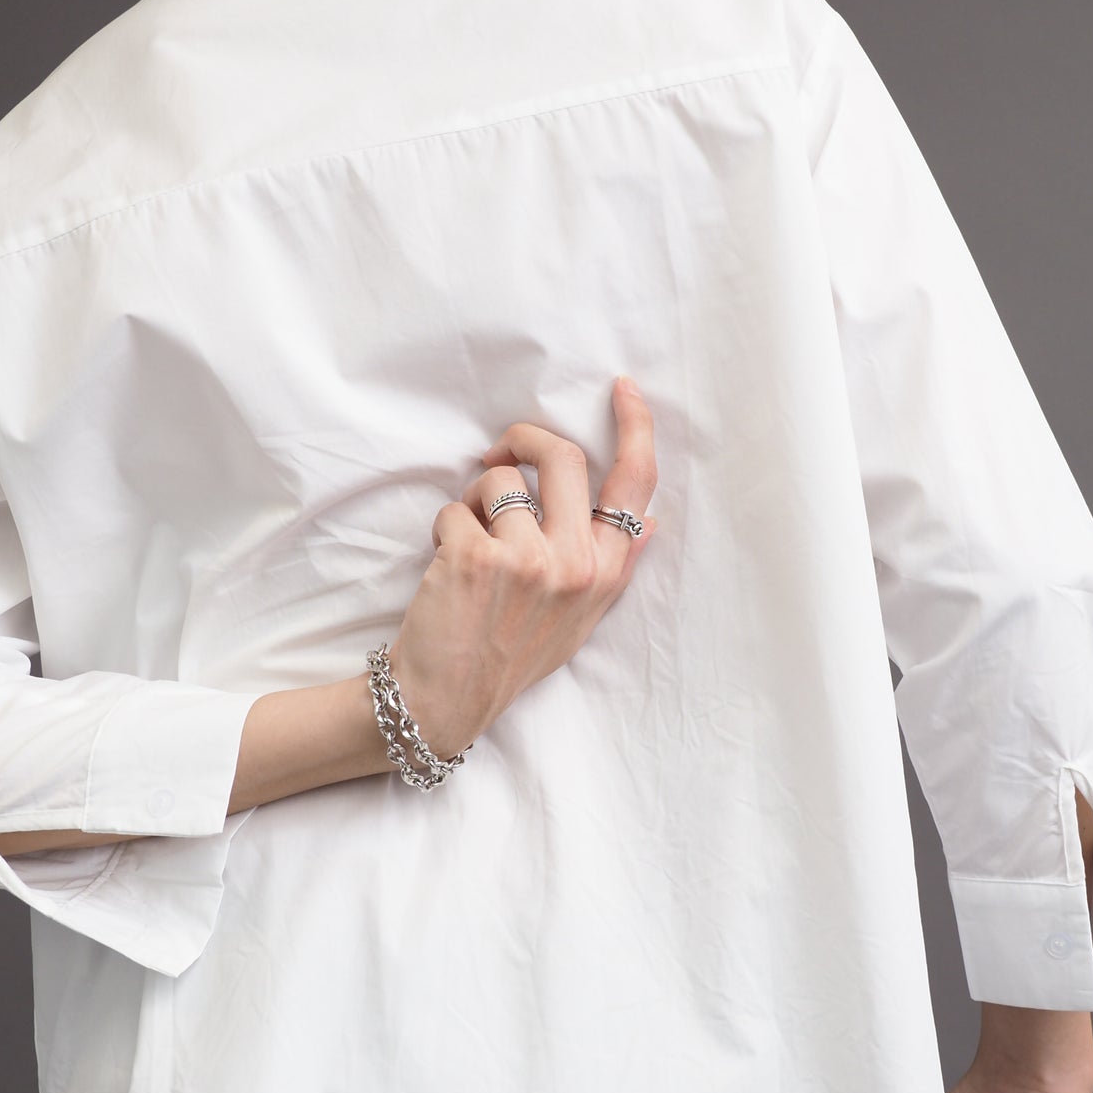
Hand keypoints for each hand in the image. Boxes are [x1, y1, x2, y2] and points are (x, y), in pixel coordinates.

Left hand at [386, 376, 658, 754]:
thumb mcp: (579, 621)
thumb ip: (614, 567)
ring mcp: (528, 560)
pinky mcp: (476, 557)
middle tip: (501, 451)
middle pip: (564, 457)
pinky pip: (456, 508)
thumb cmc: (509, 658)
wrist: (442, 701)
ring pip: (499, 480)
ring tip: (468, 541)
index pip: (636, 486)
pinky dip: (444, 530)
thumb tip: (649, 522)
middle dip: (523, 439)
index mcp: (605, 574)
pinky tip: (445, 569)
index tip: (621, 390)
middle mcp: (575, 565)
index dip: (635, 427)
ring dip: (474, 500)